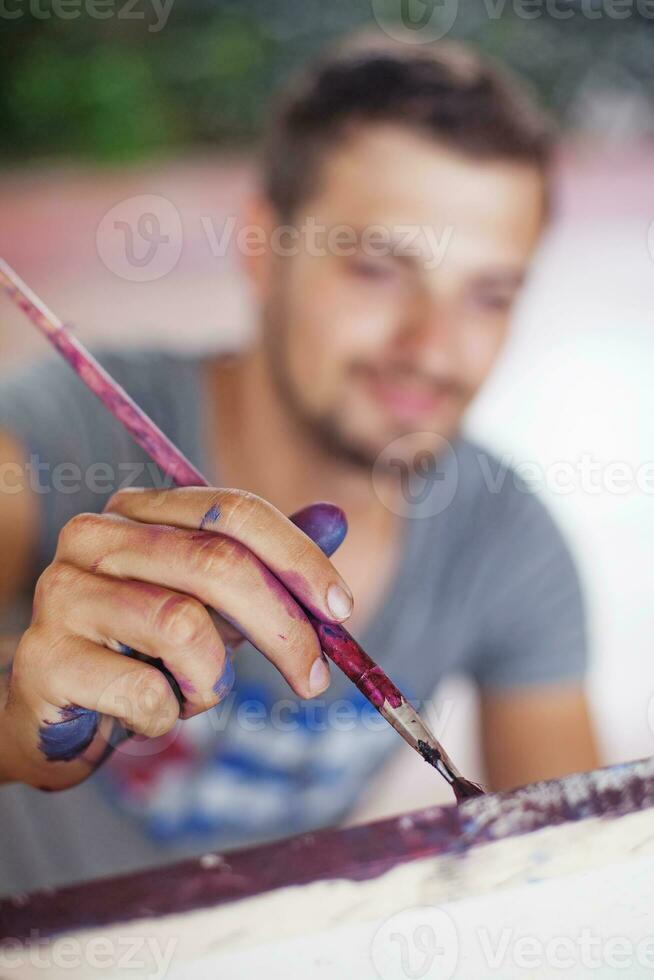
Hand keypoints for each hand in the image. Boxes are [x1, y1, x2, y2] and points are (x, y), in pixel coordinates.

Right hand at [0, 490, 350, 789]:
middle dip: (283, 628)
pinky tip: (143, 713)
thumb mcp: (211, 602)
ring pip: (183, 627)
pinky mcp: (45, 659)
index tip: (341, 610)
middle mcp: (94, 537)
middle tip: (314, 679)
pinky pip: (145, 693)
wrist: (57, 713)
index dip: (297, 557)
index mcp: (138, 511)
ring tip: (187, 692)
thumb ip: (267, 563)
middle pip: (215, 564)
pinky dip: (166, 716)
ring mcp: (62, 595)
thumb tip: (336, 521)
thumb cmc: (144, 651)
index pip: (231, 511)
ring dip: (210, 679)